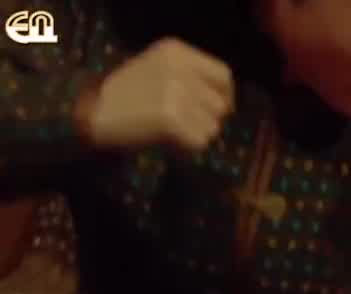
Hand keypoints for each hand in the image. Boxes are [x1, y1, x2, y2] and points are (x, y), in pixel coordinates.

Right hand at [82, 39, 232, 151]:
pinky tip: (166, 141)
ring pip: (213, 126)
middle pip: (220, 104)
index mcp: (175, 51)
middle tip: (184, 126)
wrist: (90, 113)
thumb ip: (189, 77)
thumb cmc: (123, 96)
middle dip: (207, 120)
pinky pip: (199, 141)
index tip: (218, 110)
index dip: (225, 96)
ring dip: (197, 135)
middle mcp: (179, 68)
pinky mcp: (172, 118)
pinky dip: (187, 148)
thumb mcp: (156, 69)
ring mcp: (176, 93)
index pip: (223, 74)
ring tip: (170, 132)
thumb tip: (225, 102)